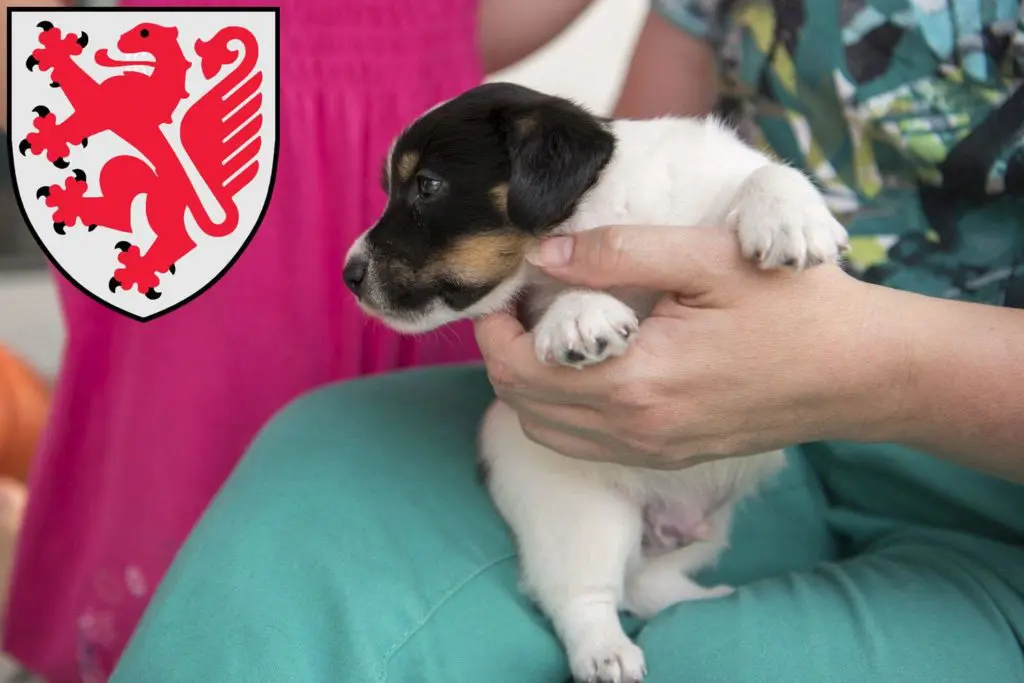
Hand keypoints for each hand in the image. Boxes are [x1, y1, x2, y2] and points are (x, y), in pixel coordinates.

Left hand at [475, 225, 906, 468]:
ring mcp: (651, 451)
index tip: (500, 291)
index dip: (494, 329)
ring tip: (542, 334)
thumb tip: (542, 254)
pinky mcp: (668, 458)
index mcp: (635, 381)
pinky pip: (587, 444)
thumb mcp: (706, 258)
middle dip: (503, 355)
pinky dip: (562, 410)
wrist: (858, 372)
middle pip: (524, 405)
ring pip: (550, 430)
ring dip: (528, 386)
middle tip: (514, 308)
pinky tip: (582, 367)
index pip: (521, 368)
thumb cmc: (792, 306)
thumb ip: (618, 253)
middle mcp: (634, 430)